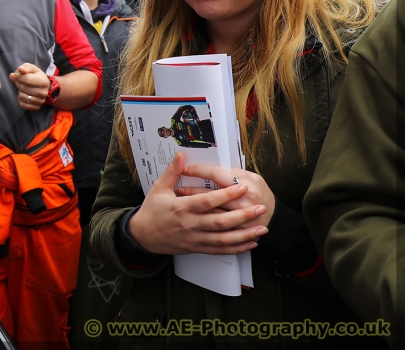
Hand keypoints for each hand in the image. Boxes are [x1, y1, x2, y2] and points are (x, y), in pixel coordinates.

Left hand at [9, 63, 48, 109]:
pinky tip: (23, 94)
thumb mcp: (32, 69)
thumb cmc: (37, 76)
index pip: (27, 79)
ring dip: (19, 92)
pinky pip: (22, 105)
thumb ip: (26, 67)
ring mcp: (41, 101)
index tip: (15, 75)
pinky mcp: (36, 107)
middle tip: (18, 81)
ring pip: (23, 97)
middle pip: (24, 88)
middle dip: (18, 83)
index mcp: (44, 81)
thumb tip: (20, 69)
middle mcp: (43, 92)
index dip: (18, 77)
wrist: (45, 87)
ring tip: (22, 88)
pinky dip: (19, 99)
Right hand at [126, 152, 267, 255]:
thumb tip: (181, 155)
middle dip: (243, 215)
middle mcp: (190, 224)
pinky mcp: (197, 248)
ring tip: (262, 228)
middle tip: (261, 208)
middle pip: (220, 221)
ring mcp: (194, 238)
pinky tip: (250, 243)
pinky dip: (236, 248)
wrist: (142, 236)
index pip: (208, 200)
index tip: (242, 187)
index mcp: (181, 208)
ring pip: (223, 238)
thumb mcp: (158, 188)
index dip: (226, 194)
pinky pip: (220, 250)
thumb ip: (172, 172)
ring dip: (245, 234)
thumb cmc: (151, 210)